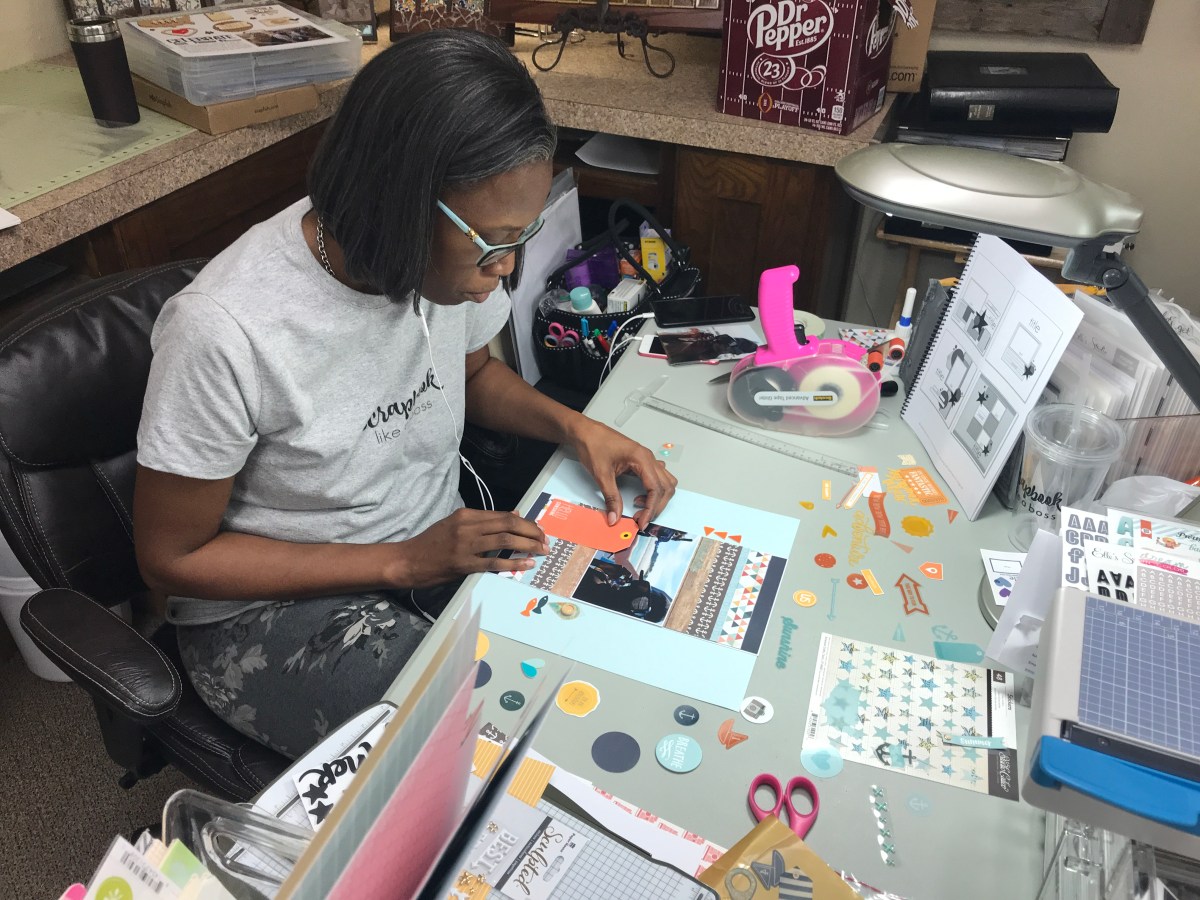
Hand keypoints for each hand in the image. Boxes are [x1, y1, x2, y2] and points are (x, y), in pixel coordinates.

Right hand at [391, 508, 547, 587]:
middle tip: (545, 540)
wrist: (408, 560)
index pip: (503, 515)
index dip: (525, 522)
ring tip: (542, 551)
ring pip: (505, 540)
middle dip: (531, 532)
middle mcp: (468, 526)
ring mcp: (466, 545)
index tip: (538, 530)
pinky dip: (514, 563)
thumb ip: (484, 520)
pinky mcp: (464, 564)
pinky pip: (494, 562)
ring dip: (528, 545)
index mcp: (467, 514)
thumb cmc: (432, 543)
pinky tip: (527, 564)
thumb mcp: (455, 524)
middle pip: (508, 524)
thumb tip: (514, 514)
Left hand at [567, 418, 676, 529]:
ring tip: (641, 507)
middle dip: (656, 506)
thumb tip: (615, 516)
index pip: (656, 488)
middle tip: (641, 518)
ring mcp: (646, 459)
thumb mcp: (601, 474)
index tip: (642, 521)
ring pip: (665, 482)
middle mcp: (648, 458)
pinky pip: (658, 477)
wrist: (585, 432)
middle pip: (665, 487)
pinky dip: (654, 490)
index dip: (651, 508)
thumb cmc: (593, 444)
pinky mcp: (641, 461)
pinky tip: (641, 495)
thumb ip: (611, 497)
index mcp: (641, 458)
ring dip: (658, 498)